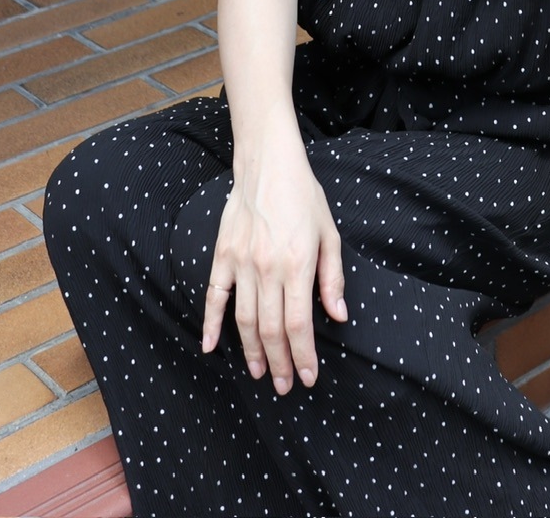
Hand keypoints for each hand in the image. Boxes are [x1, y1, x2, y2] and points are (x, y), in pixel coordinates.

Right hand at [201, 150, 346, 392]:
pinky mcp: (222, 255)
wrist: (268, 164)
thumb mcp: (329, 233)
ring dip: (252, 351)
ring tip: (261, 373)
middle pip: (270, 330)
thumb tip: (338, 316)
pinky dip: (211, 324)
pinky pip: (214, 297)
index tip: (308, 376)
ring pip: (244, 320)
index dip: (303, 355)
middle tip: (284, 385)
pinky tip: (211, 347)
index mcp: (298, 264)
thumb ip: (333, 277)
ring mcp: (241, 263)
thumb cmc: (303, 196)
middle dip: (280, 363)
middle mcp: (268, 268)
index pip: (299, 324)